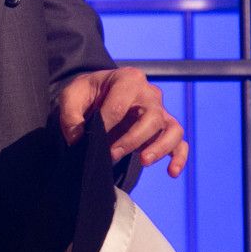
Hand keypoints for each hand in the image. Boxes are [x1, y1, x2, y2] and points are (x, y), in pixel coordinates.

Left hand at [56, 66, 188, 177]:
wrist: (100, 95)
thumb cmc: (89, 94)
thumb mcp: (72, 96)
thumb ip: (71, 115)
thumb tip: (79, 139)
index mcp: (128, 79)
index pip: (120, 104)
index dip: (106, 125)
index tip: (93, 139)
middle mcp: (149, 93)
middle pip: (151, 117)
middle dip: (132, 139)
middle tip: (112, 154)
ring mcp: (160, 111)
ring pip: (172, 129)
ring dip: (160, 147)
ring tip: (143, 161)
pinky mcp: (165, 129)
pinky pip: (179, 142)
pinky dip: (179, 157)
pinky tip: (171, 172)